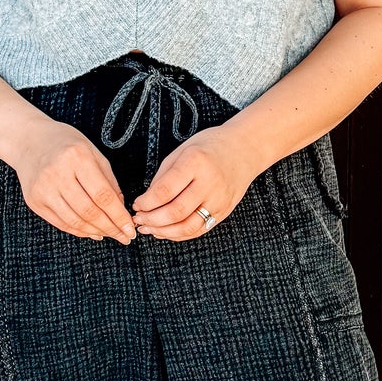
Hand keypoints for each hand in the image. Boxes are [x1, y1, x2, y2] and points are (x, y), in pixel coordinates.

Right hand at [14, 114, 135, 242]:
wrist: (29, 141)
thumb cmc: (66, 144)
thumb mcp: (93, 152)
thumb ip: (109, 180)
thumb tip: (120, 209)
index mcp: (76, 157)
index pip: (102, 195)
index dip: (118, 216)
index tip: (130, 229)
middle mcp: (57, 173)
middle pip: (89, 211)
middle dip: (110, 228)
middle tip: (124, 237)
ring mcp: (43, 189)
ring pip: (74, 221)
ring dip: (96, 232)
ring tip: (110, 234)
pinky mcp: (34, 201)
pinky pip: (61, 223)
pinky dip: (79, 231)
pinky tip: (92, 232)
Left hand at [132, 125, 257, 241]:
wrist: (244, 150)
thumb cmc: (210, 147)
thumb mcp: (182, 151)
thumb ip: (164, 176)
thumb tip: (147, 202)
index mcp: (195, 162)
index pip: (165, 191)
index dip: (146, 203)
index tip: (137, 204)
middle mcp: (209, 183)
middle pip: (175, 212)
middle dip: (152, 220)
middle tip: (139, 219)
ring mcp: (219, 200)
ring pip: (187, 227)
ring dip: (164, 232)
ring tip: (149, 228)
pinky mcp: (224, 211)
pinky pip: (199, 229)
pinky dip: (179, 234)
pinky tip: (166, 231)